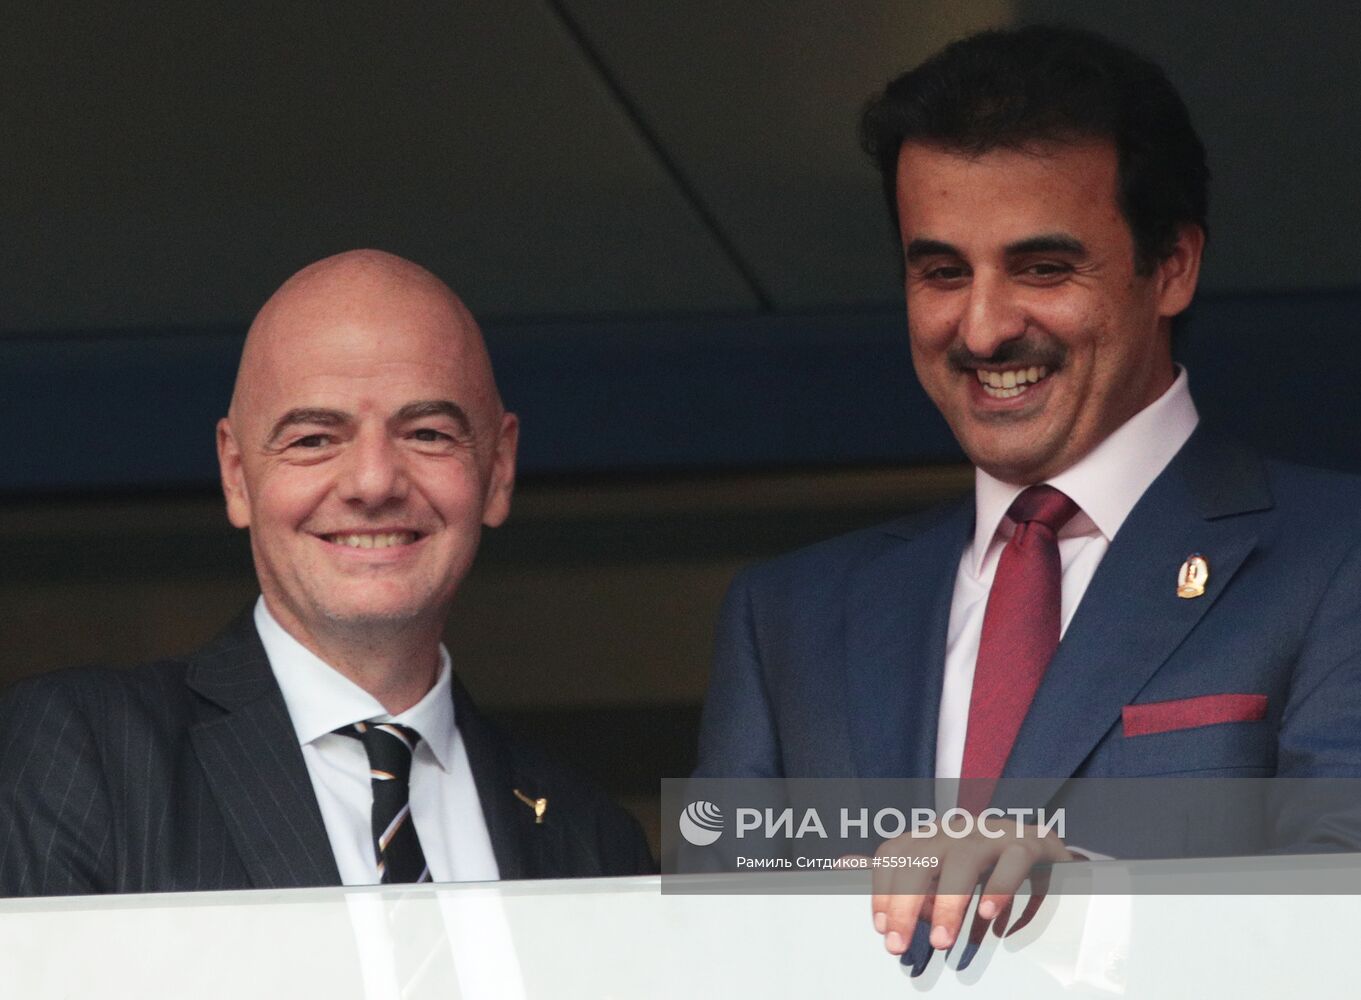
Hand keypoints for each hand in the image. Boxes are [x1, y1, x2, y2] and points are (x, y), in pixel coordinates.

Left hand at [871, 822, 1071, 953]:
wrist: (1044, 849)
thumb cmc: (982, 865)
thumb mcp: (936, 871)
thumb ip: (895, 872)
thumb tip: (841, 865)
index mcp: (933, 834)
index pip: (895, 852)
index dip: (881, 888)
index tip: (881, 928)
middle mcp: (958, 828)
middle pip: (921, 856)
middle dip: (904, 902)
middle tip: (897, 945)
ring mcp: (994, 832)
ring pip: (963, 860)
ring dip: (949, 903)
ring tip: (940, 940)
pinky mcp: (1030, 843)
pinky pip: (1013, 862)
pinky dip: (1000, 889)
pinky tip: (989, 917)